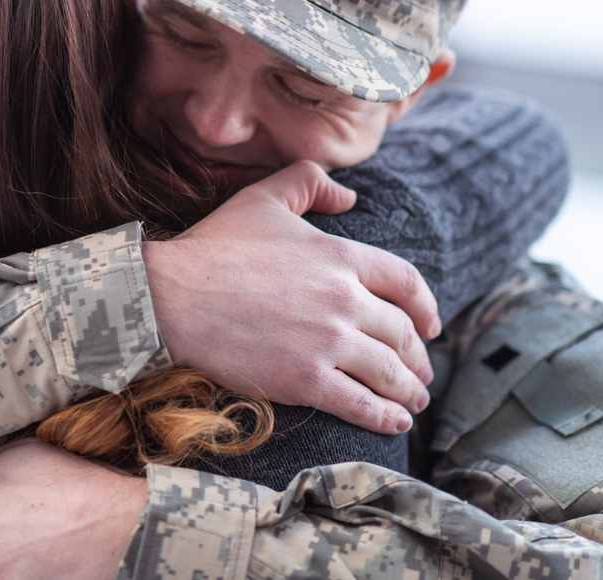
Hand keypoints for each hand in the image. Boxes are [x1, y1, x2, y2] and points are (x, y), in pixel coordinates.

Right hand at [144, 160, 438, 434]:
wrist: (171, 296)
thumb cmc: (212, 247)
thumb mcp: (263, 198)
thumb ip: (309, 182)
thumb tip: (350, 195)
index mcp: (340, 255)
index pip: (406, 282)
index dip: (426, 307)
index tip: (431, 326)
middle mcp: (344, 298)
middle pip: (401, 333)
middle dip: (418, 356)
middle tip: (420, 371)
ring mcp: (327, 342)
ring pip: (388, 371)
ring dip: (409, 389)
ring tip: (413, 400)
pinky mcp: (304, 379)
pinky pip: (360, 403)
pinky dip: (385, 416)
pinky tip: (395, 422)